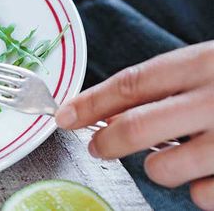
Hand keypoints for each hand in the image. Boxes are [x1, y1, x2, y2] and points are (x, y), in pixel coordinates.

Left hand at [55, 41, 213, 209]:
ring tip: (183, 155)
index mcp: (205, 63)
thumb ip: (170, 84)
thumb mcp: (213, 65)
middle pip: (135, 127)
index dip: (89, 102)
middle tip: (98, 146)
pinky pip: (203, 196)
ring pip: (163, 169)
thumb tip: (108, 108)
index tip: (61, 116)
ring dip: (161, 168)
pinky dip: (202, 190)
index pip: (131, 84)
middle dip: (106, 141)